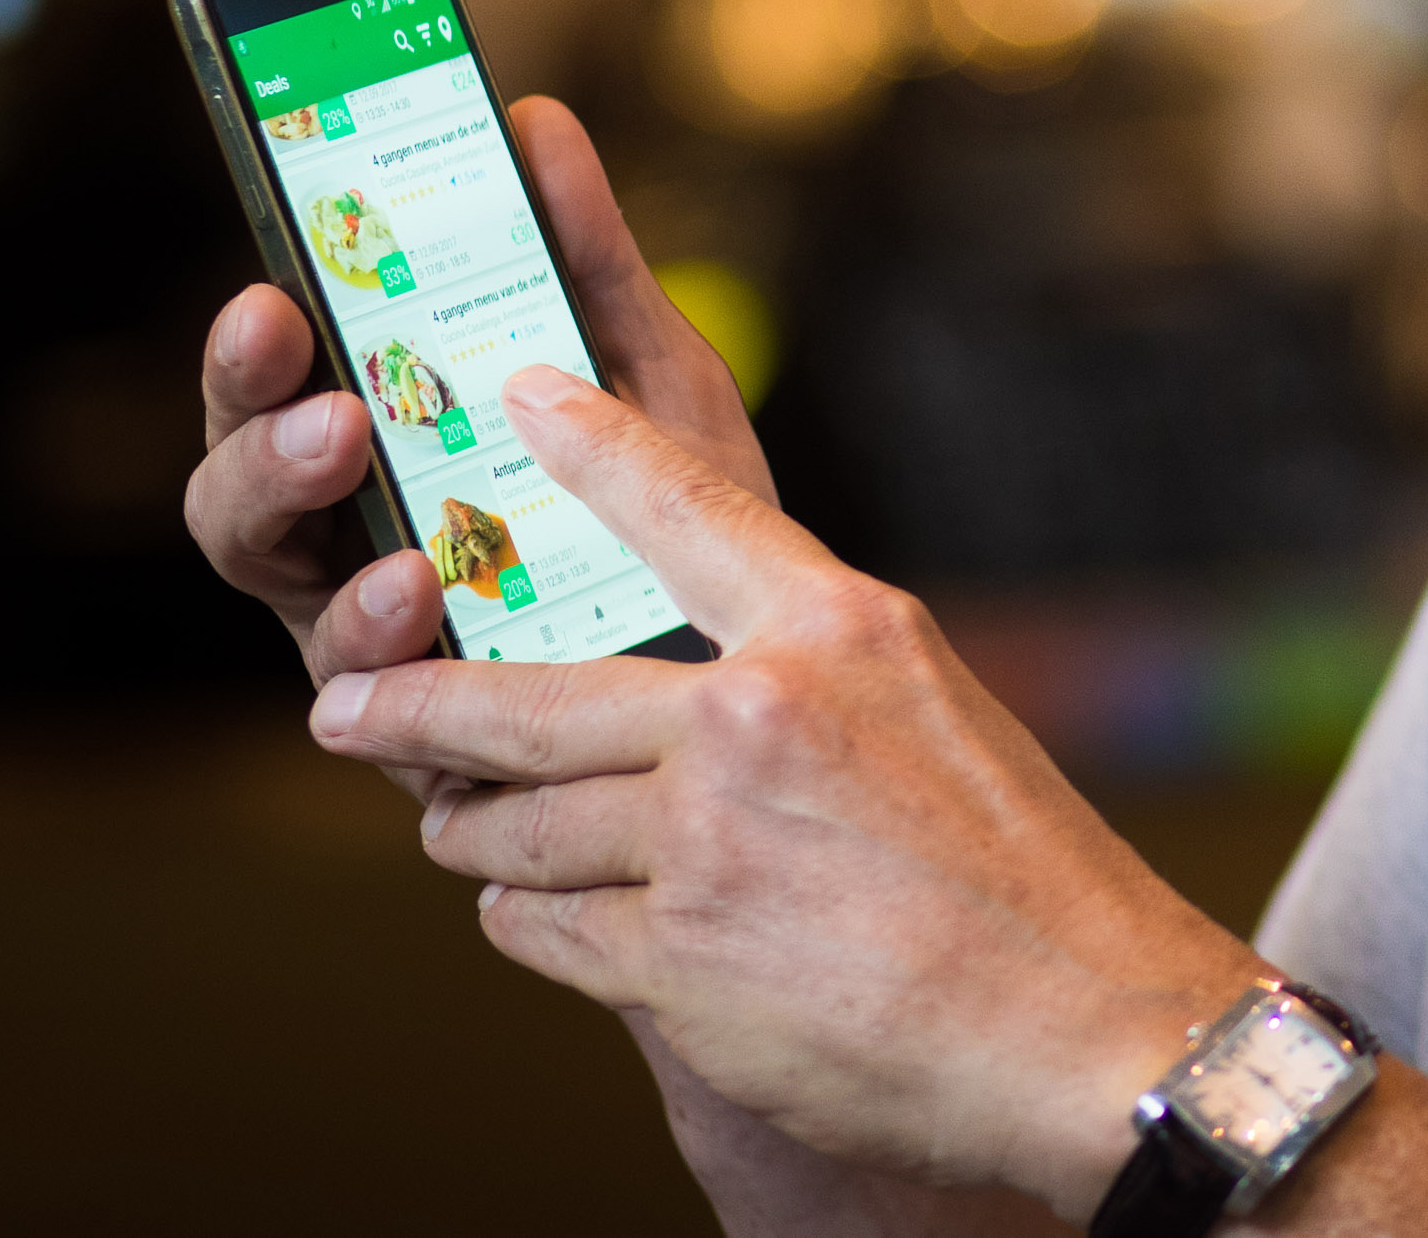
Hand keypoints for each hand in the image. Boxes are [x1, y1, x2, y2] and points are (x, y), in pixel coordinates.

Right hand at [181, 95, 770, 793]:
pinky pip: (368, 700)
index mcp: (384, 448)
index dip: (253, 350)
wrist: (771, 667)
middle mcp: (351, 545)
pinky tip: (424, 601)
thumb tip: (536, 118)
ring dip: (316, 538)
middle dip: (260, 441)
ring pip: (286, 596)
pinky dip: (386, 647)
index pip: (280, 389)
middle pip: (244, 493)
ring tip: (375, 494)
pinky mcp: (423, 737)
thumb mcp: (650, 372)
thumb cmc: (685, 507)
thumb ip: (590, 260)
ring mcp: (377, 650)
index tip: (273, 297)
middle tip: (326, 405)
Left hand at [305, 363, 1255, 1213]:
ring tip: (453, 830)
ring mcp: (707, 840)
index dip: (589, 443)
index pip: (684, 506)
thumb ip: (813, 678)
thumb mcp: (936, 716)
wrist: (1081, 1031)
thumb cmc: (1026, 878)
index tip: (517, 394)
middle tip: (346, 709)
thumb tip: (694, 682)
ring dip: (474, 834)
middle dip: (412, 708)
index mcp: (838, 630)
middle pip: (529, 701)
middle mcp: (759, 715)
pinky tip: (537, 917)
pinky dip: (531, 923)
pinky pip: (546, 929)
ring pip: (518, 826)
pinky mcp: (677, 960)